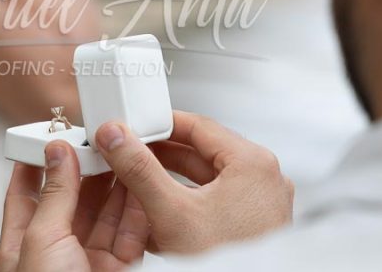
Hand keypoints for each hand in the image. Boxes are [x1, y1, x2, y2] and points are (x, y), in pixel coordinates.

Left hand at [0, 141, 149, 271]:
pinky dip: (139, 208)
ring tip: (126, 151)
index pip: (25, 195)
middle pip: (73, 200)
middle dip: (87, 168)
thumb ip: (54, 195)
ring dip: (117, 183)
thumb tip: (57, 153)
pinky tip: (143, 183)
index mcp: (24, 246)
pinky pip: (132, 233)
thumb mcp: (42, 240)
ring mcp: (90, 261)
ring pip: (107, 214)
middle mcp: (57, 252)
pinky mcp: (121, 270)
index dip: (36, 164)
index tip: (50, 136)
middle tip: (100, 138)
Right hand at [94, 111, 293, 254]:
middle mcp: (264, 179)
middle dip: (161, 154)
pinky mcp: (252, 223)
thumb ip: (139, 169)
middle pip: (201, 150)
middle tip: (132, 152)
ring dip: (171, 178)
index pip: (199, 125)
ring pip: (206, 177)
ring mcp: (261, 203)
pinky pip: (215, 199)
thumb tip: (117, 139)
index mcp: (253, 163)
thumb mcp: (172, 212)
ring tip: (139, 181)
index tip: (136, 126)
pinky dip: (186, 200)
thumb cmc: (227, 263)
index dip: (161, 123)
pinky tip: (160, 210)